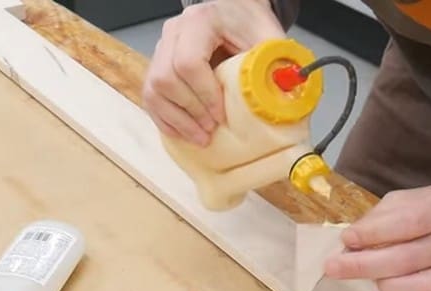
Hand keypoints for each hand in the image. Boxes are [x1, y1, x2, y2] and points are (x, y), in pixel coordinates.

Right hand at [142, 0, 284, 145]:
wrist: (235, 13)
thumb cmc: (250, 25)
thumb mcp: (268, 39)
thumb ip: (274, 65)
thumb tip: (280, 98)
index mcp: (200, 21)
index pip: (188, 61)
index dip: (204, 94)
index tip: (221, 114)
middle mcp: (174, 32)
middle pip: (166, 78)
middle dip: (190, 111)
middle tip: (212, 130)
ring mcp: (161, 49)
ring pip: (154, 90)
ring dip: (177, 120)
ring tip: (201, 137)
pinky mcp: (158, 66)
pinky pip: (151, 97)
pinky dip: (166, 119)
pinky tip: (184, 133)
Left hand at [324, 186, 430, 290]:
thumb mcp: (410, 200)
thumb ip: (380, 218)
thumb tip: (350, 243)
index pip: (410, 222)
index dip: (375, 233)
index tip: (346, 239)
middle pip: (410, 258)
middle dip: (365, 265)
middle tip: (333, 268)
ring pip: (421, 288)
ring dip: (385, 285)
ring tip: (371, 278)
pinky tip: (389, 290)